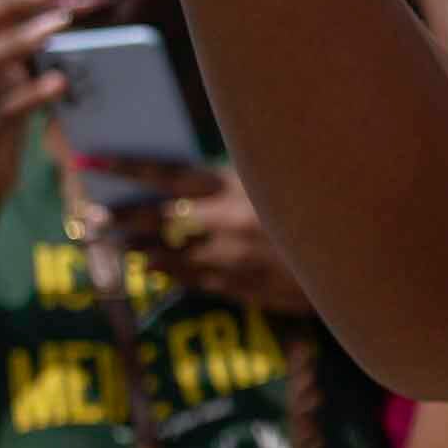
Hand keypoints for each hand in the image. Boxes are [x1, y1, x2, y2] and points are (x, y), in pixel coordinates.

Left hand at [92, 166, 312, 315]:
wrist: (357, 252)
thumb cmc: (318, 202)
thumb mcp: (277, 176)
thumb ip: (234, 176)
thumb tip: (187, 176)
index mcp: (235, 184)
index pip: (166, 173)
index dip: (125, 167)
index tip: (90, 160)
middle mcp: (227, 221)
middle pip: (157, 218)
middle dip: (121, 217)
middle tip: (93, 218)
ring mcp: (232, 258)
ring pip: (169, 254)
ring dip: (140, 248)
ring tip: (121, 244)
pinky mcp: (243, 286)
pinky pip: (194, 280)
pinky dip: (171, 271)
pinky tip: (155, 267)